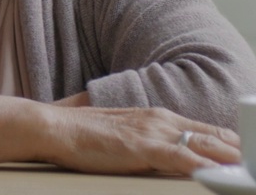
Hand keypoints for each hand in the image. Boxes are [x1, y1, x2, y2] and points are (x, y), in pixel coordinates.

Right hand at [41, 104, 240, 174]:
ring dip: (233, 160)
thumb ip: (149, 142)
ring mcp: (154, 131)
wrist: (54, 126)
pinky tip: (219, 174)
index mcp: (158, 117)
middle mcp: (162, 120)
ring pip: (207, 145)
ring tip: (251, 172)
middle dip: (241, 153)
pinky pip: (183, 157)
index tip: (250, 157)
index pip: (209, 131)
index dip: (234, 146)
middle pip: (216, 136)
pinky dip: (206, 166)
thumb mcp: (125, 134)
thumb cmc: (82, 135)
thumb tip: (170, 158)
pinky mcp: (143, 146)